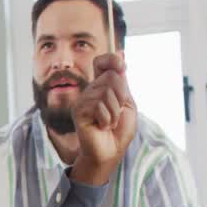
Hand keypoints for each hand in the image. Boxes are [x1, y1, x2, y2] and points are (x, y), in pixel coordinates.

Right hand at [70, 52, 135, 185]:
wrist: (110, 152)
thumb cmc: (119, 130)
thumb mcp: (127, 102)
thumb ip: (122, 82)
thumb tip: (121, 54)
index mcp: (102, 86)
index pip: (101, 61)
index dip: (111, 59)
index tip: (122, 67)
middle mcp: (90, 90)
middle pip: (111, 76)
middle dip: (121, 95)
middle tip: (117, 112)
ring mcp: (83, 100)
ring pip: (106, 91)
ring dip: (115, 111)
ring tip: (109, 122)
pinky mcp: (78, 111)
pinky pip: (99, 105)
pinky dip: (107, 118)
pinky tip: (102, 126)